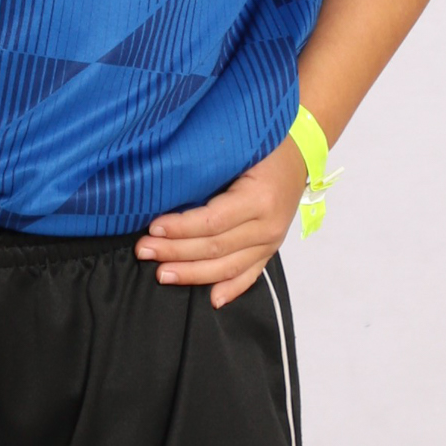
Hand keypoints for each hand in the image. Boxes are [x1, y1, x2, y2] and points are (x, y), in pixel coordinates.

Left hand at [135, 138, 308, 307]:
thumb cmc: (263, 145)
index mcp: (259, 198)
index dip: (181, 227)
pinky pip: (251, 274)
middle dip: (176, 252)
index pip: (213, 221)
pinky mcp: (271, 249)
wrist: (300, 153)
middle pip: (216, 247)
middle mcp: (268, 225)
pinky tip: (213, 300)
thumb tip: (166, 186)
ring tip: (162, 274)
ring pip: (229, 267)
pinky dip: (232, 289)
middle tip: (144, 251)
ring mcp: (271, 241)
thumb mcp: (238, 150)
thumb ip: (209, 170)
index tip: (152, 226)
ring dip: (193, 274)